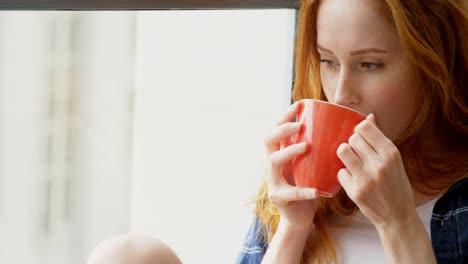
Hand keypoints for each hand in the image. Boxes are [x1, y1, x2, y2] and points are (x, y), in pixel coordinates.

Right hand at [264, 102, 320, 230]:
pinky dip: (304, 191)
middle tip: (300, 125)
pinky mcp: (278, 197)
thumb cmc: (312, 185)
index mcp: (282, 151)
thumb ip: (331, 146)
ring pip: (273, 161)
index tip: (299, 104)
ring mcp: (273, 180)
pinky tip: (317, 190)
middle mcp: (273, 163)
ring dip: (289, 152)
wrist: (301, 216)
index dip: (285, 115)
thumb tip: (364, 119)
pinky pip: (290, 192)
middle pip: (268, 139)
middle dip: (282, 129)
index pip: (277, 128)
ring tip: (305, 147)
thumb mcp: (318, 164)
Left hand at [336, 114, 415, 229]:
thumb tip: (369, 116)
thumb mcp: (393, 160)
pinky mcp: (355, 191)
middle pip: (352, 138)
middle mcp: (379, 164)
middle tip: (357, 152)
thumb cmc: (395, 184)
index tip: (360, 136)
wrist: (398, 216)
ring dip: (344, 155)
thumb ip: (379, 139)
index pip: (365, 127)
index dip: (359, 129)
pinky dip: (344, 175)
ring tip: (351, 161)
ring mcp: (366, 178)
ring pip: (343, 151)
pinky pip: (340, 172)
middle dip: (352, 143)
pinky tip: (353, 179)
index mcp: (391, 153)